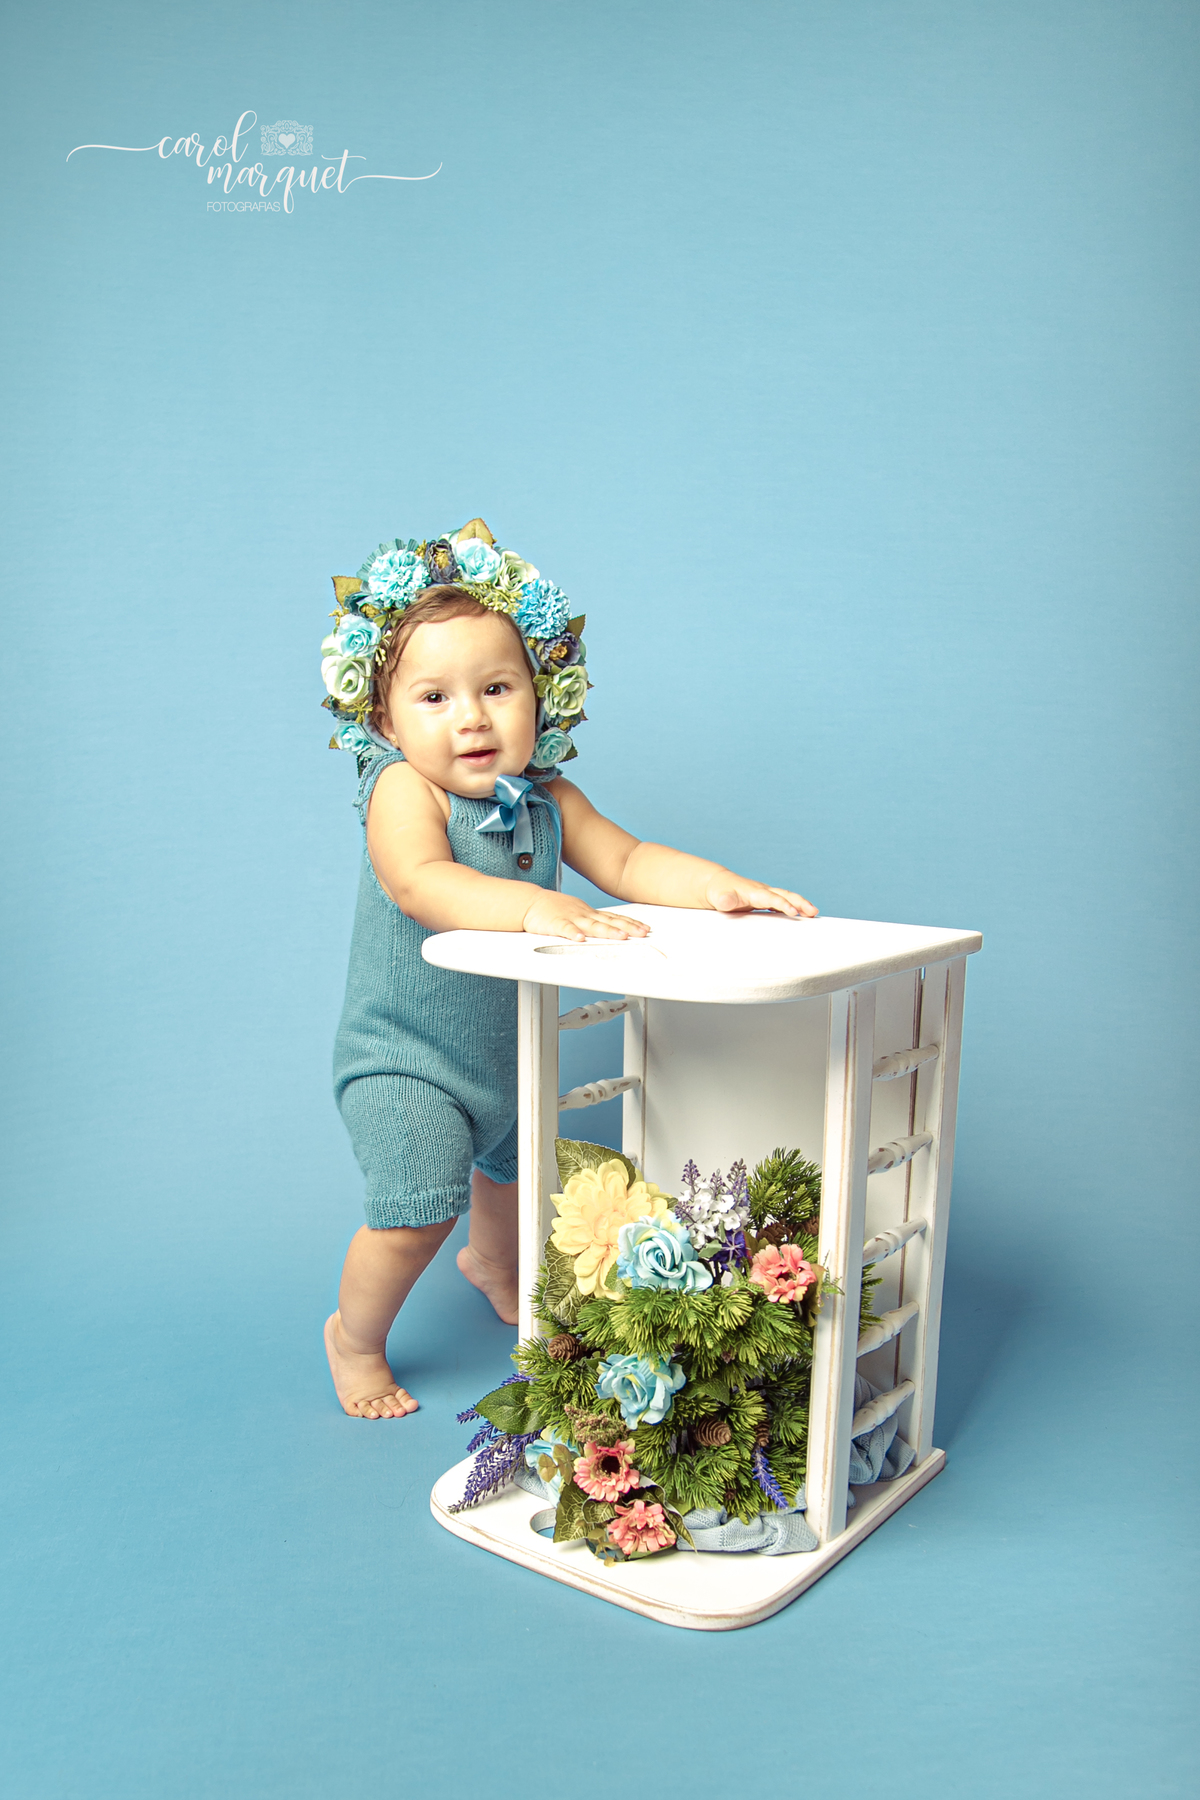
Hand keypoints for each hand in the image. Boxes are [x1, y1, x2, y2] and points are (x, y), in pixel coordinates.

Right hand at [522, 892, 651, 941]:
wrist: (530, 902)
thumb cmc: (554, 909)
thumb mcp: (578, 913)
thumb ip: (594, 922)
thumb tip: (612, 929)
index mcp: (589, 913)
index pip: (614, 918)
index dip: (631, 923)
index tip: (645, 928)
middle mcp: (584, 915)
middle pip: (608, 922)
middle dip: (627, 928)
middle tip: (642, 933)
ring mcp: (570, 918)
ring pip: (591, 926)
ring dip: (607, 931)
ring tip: (621, 937)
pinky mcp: (555, 924)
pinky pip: (564, 929)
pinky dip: (573, 934)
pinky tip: (580, 939)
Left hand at [703, 875, 817, 918]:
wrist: (720, 885)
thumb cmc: (721, 893)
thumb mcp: (719, 898)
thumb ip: (724, 900)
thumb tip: (726, 902)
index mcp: (755, 892)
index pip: (772, 898)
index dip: (783, 904)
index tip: (793, 912)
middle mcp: (764, 891)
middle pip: (785, 895)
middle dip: (800, 902)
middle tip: (813, 912)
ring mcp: (766, 894)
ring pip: (787, 897)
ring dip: (801, 904)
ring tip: (814, 913)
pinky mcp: (766, 899)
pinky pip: (783, 901)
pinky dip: (794, 906)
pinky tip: (802, 915)